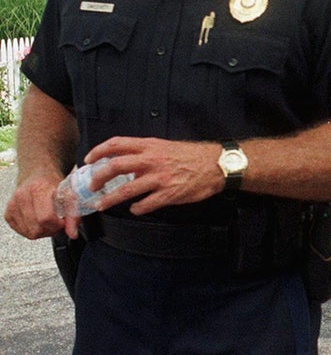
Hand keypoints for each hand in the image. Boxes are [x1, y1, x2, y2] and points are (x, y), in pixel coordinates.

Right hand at [4, 173, 68, 239]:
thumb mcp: (69, 193)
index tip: (63, 221)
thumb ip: (73, 214)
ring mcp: (12, 206)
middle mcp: (22, 197)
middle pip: (36, 228)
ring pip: (29, 233)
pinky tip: (39, 221)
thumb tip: (73, 234)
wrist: (37, 174)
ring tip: (49, 222)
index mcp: (38, 189)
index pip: (45, 218)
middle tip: (57, 222)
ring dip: (42, 232)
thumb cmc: (53, 182)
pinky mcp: (8, 214)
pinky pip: (21, 232)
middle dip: (51, 230)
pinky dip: (32, 230)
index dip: (57, 225)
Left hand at [82, 137, 224, 215]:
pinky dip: (137, 208)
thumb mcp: (167, 147)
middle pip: (115, 167)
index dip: (98, 151)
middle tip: (91, 186)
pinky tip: (135, 209)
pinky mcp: (169, 194)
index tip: (89, 160)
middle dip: (98, 178)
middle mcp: (152, 160)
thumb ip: (147, 153)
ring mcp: (159, 178)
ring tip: (102, 204)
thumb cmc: (193, 155)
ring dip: (110, 199)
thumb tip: (129, 165)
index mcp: (151, 146)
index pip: (117, 144)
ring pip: (125, 190)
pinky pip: (145, 204)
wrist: (217, 165)